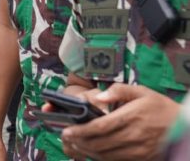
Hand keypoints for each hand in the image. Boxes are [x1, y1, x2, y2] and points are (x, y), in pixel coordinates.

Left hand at [60, 84, 180, 159]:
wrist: (184, 127)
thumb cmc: (160, 107)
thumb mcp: (142, 91)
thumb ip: (118, 90)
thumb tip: (99, 96)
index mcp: (131, 117)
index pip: (100, 126)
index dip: (81, 130)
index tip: (67, 130)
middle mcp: (134, 136)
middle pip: (100, 143)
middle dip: (80, 142)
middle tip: (67, 138)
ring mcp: (139, 150)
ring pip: (107, 155)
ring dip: (88, 152)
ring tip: (76, 145)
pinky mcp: (143, 159)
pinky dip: (102, 158)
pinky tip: (93, 152)